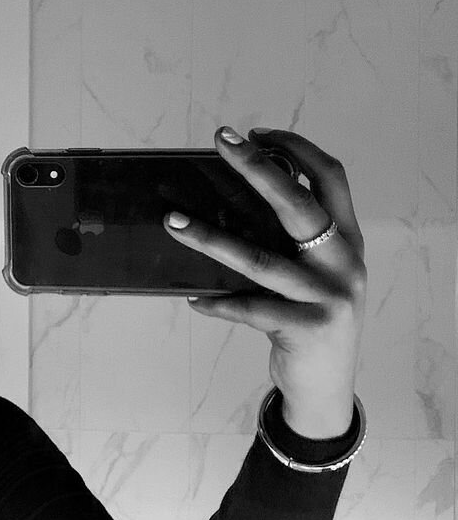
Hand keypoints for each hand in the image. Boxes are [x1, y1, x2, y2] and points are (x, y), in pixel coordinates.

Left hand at [165, 127, 366, 439]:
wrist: (326, 386)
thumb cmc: (309, 319)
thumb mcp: (312, 274)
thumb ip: (288, 241)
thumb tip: (228, 203)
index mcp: (347, 240)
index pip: (331, 178)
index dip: (297, 149)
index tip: (257, 134)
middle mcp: (345, 262)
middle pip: (298, 204)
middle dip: (258, 167)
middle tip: (222, 142)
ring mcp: (328, 296)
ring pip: (260, 259)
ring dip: (210, 238)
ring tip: (173, 221)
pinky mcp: (306, 328)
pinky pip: (249, 308)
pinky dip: (216, 301)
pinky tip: (193, 296)